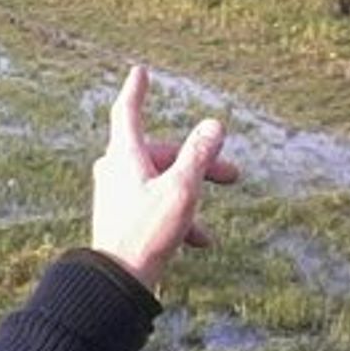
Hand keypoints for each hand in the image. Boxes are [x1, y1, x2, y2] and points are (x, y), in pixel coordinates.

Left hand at [90, 66, 238, 287]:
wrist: (118, 279)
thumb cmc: (148, 231)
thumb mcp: (182, 188)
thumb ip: (200, 155)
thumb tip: (214, 125)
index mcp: (124, 155)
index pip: (128, 112)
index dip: (137, 90)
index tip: (139, 71)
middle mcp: (115, 170)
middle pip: (161, 153)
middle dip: (199, 163)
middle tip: (233, 175)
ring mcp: (117, 194)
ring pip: (161, 182)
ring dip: (192, 196)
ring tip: (211, 225)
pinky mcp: (122, 216)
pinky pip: (155, 207)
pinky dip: (178, 218)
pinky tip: (199, 241)